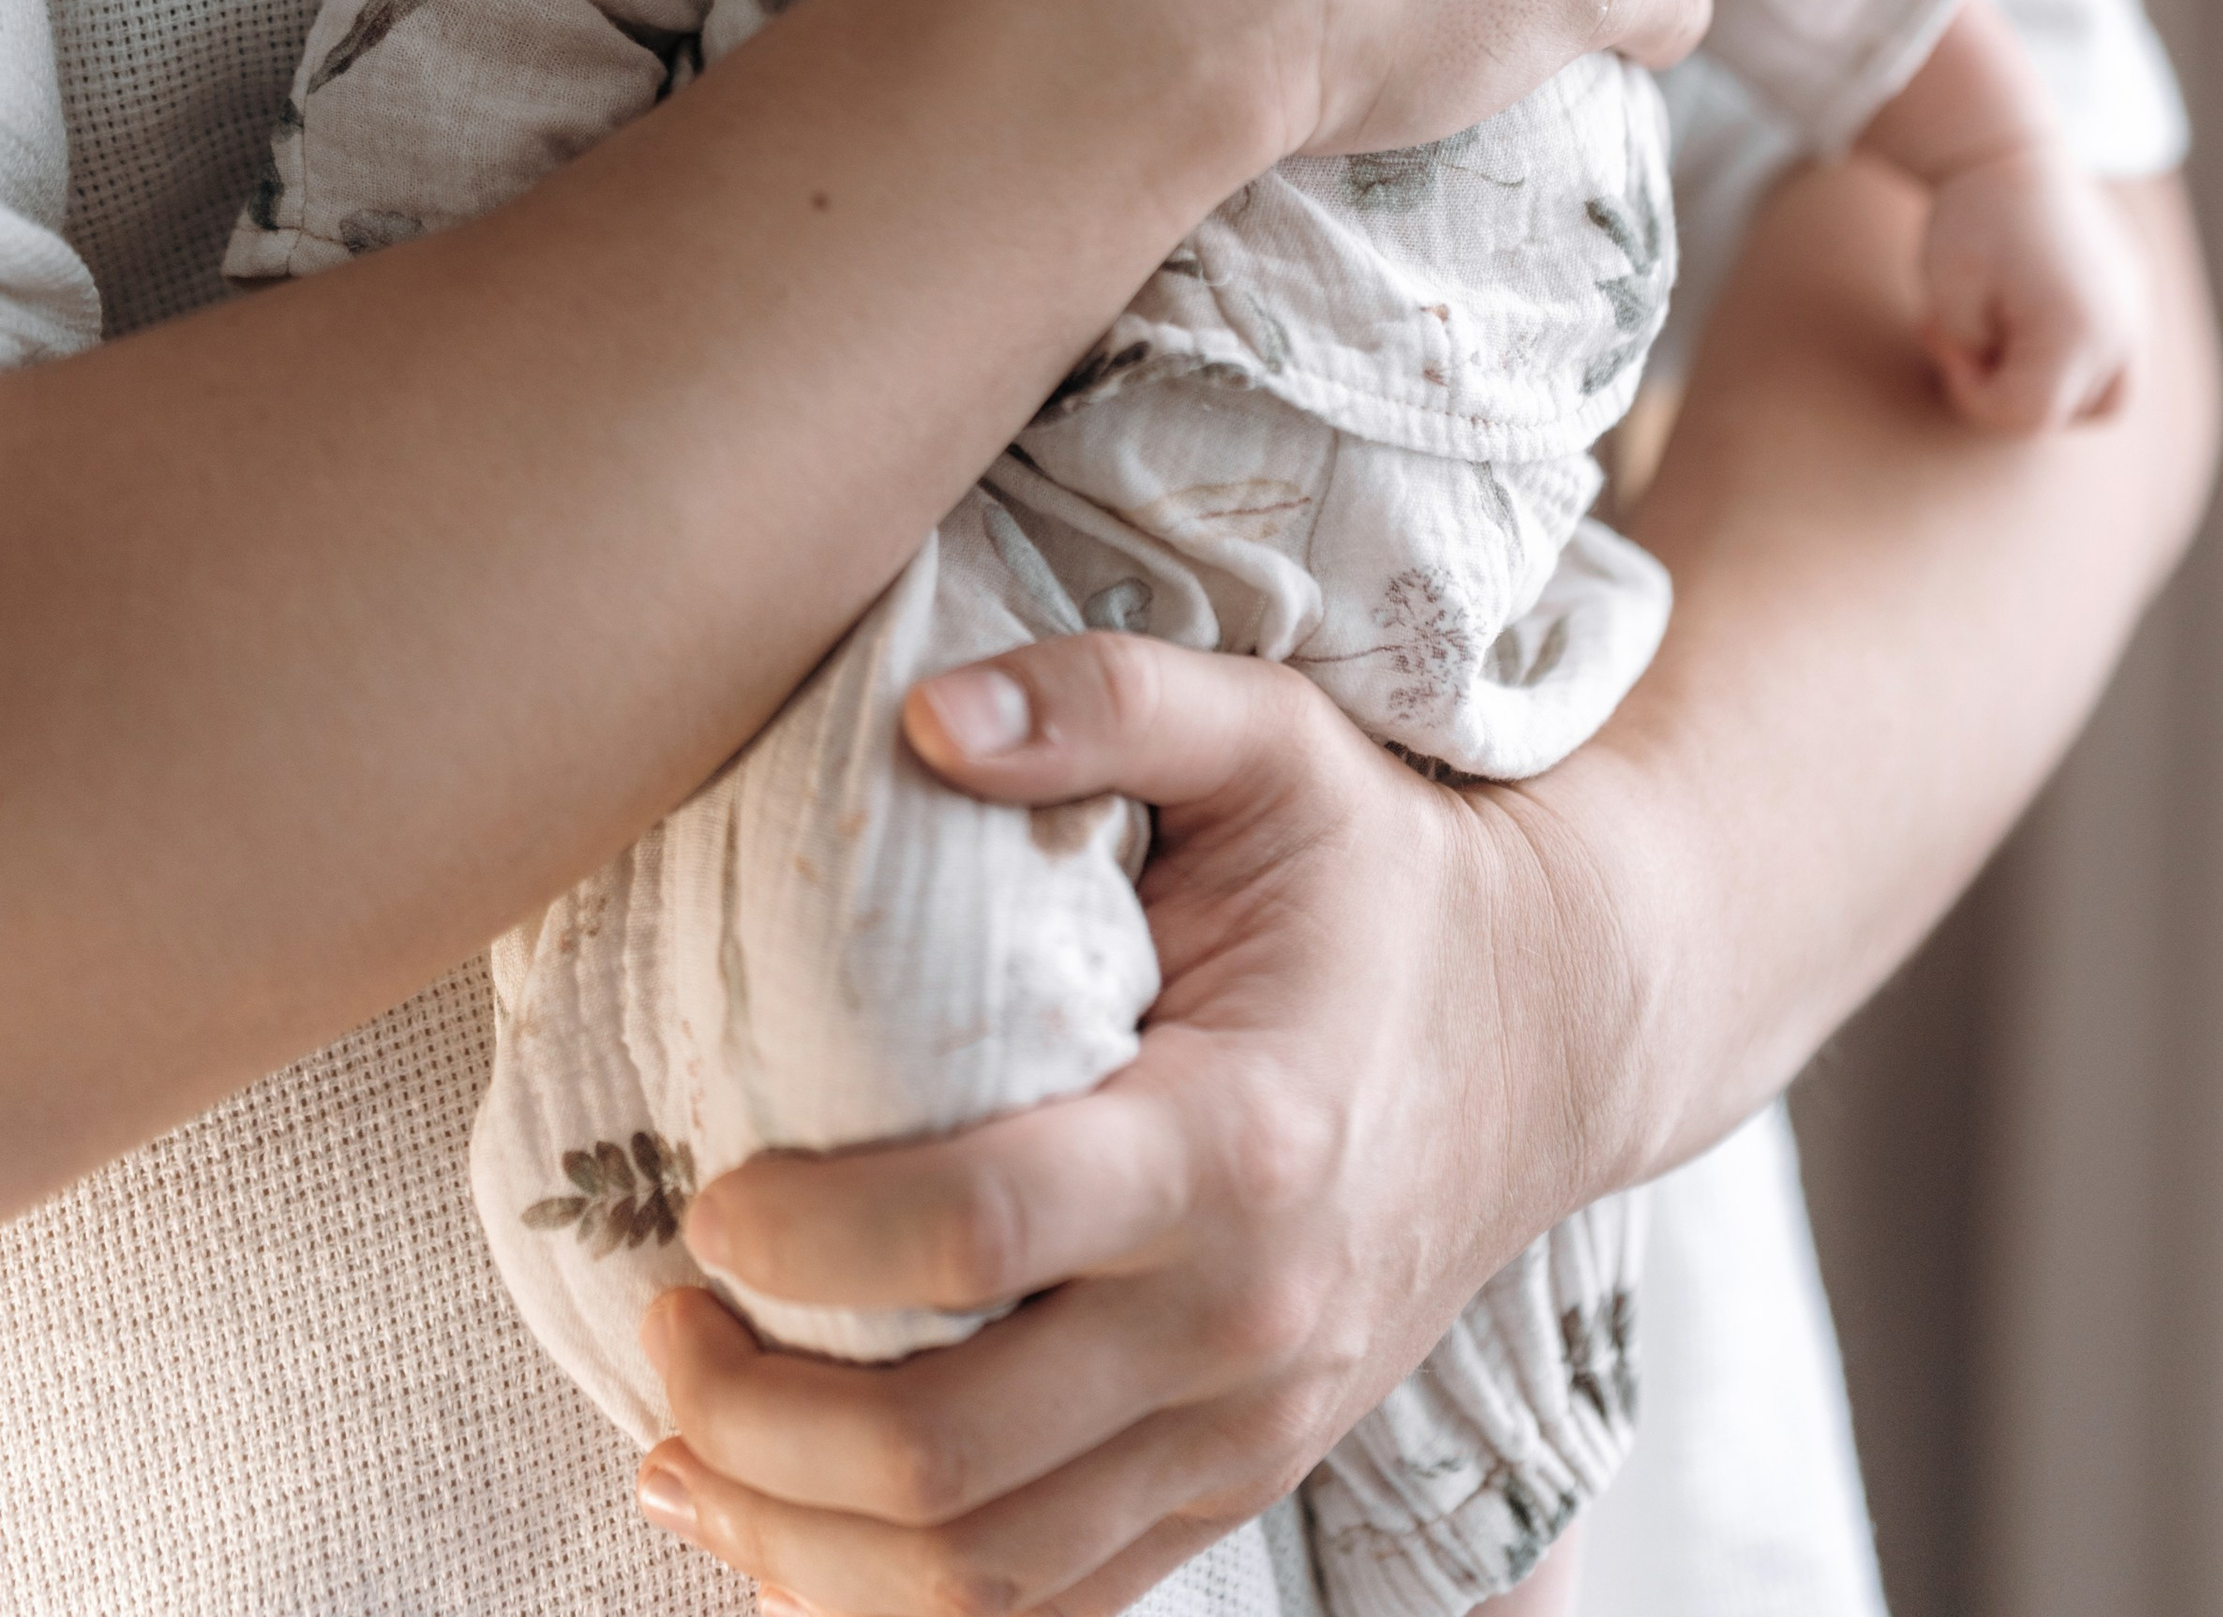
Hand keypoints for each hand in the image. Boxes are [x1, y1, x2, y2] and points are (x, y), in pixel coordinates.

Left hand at [632, 635, 1631, 1616]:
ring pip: (989, 1578)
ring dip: (797, 1537)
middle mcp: (1250, 1320)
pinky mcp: (1242, 1481)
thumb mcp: (1269, 737)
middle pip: (958, 1455)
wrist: (1559, 1022)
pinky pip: (1053, 1606)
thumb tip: (922, 713)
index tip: (705, 1194)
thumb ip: (1106, 699)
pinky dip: (898, 1599)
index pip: (984, 1232)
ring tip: (677, 1437)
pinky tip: (780, 1529)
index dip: (813, 1236)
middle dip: (761, 1416)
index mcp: (1244, 1139)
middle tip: (661, 1316)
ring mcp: (1253, 1430)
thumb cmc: (1383, 868)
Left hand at [1918, 138, 2150, 429]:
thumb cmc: (1969, 221)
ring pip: (2109, 396)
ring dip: (2054, 386)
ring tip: (2004, 339)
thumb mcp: (1949, 303)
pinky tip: (2026, 314)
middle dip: (2016, 394)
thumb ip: (1978, 366)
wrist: (2006, 145)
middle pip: (2075, 414)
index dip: (1972, 394)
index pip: (2029, 415)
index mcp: (2079, 329)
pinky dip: (2073, 355)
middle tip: (1973, 342)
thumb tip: (2011, 393)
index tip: (1942, 340)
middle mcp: (2123, 326)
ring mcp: (2137, 306)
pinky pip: (2116, 352)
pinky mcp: (2135, 289)